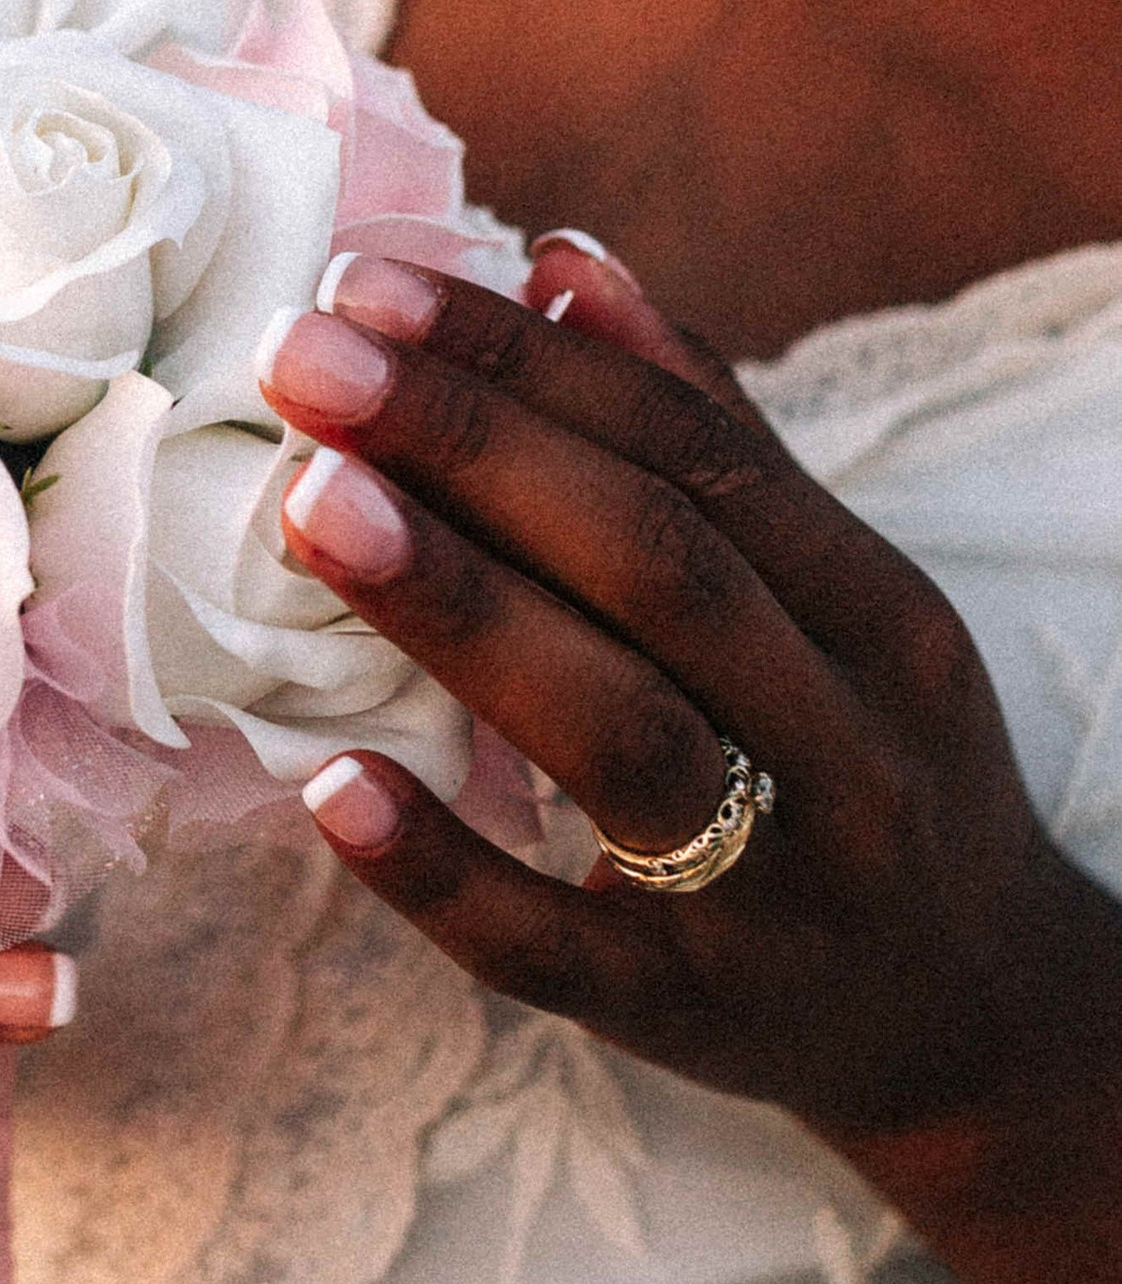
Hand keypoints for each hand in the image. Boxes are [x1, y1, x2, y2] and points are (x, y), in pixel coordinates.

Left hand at [262, 240, 1121, 1283]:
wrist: (978, 1019)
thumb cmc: (867, 767)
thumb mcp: (845, 603)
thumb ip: (715, 441)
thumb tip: (563, 264)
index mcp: (879, 616)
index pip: (701, 457)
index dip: (535, 362)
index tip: (373, 280)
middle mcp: (844, 742)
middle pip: (661, 569)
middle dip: (477, 448)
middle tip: (305, 354)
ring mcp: (767, 888)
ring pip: (620, 732)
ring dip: (461, 608)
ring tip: (312, 502)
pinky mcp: (678, 1014)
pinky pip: (549, 945)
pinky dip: (441, 864)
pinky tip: (330, 785)